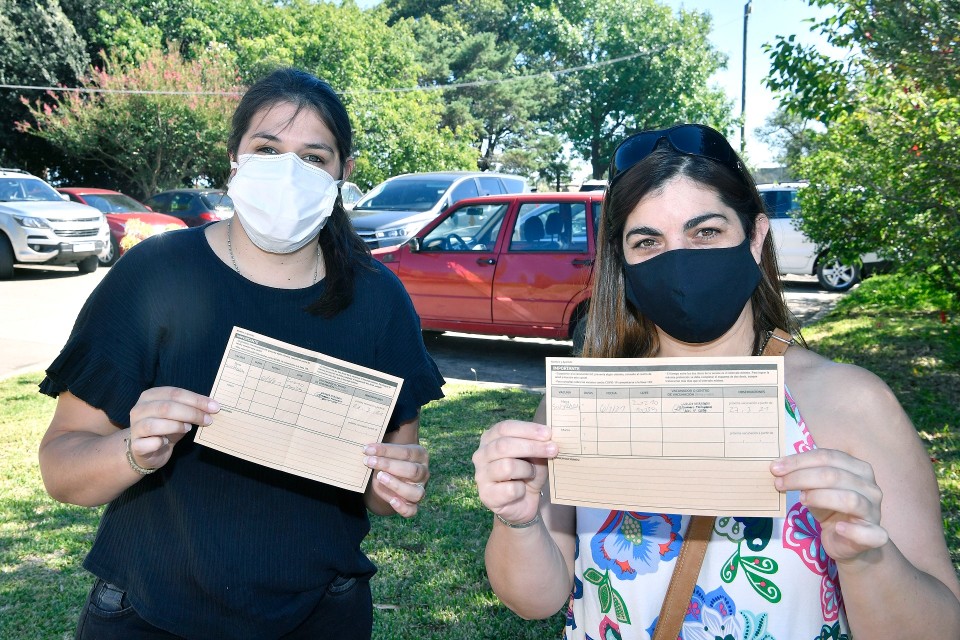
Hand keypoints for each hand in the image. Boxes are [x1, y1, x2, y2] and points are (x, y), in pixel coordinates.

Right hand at [127, 387, 218, 471]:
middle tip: (208, 420)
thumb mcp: (179, 415)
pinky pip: (147, 443)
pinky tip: (166, 442)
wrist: (149, 451)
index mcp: (150, 396)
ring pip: (155, 425)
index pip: (174, 393)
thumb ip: (191, 408)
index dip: (196, 400)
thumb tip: (213, 407)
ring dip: (176, 426)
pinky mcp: (135, 445)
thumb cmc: (166, 428)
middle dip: (191, 413)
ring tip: (188, 429)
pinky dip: (159, 442)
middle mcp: (139, 409)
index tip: (214, 407)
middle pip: (166, 408)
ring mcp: (135, 427)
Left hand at [363, 442, 428, 517]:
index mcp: (420, 455)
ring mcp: (420, 490)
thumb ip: (383, 449)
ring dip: (396, 485)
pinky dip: (402, 507)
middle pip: (412, 470)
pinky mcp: (413, 505)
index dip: (386, 450)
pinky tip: (392, 501)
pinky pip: (412, 510)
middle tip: (369, 461)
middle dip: (389, 465)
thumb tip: (368, 447)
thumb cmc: (389, 461)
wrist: (390, 479)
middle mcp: (423, 472)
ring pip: (415, 492)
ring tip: (379, 477)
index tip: (368, 449)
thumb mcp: (388, 452)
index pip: (405, 452)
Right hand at [473, 420, 557, 524]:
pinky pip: (510, 489)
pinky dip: (522, 490)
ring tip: (532, 474)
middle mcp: (481, 455)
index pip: (504, 428)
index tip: (548, 433)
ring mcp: (481, 475)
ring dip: (527, 470)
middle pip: (504, 445)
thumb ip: (538, 445)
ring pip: (507, 466)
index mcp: (490, 439)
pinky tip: (522, 490)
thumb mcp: (535, 456)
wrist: (523, 502)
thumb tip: (549, 438)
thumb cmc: (528, 473)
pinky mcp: (486, 495)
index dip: (527, 429)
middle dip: (532, 447)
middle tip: (553, 449)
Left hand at [771, 448, 887, 564]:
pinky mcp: (875, 536)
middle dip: (802, 477)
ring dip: (820, 497)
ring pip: (850, 499)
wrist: (848, 543)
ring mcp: (874, 511)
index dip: (800, 461)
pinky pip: (869, 533)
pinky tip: (837, 528)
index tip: (776, 467)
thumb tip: (778, 467)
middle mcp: (870, 487)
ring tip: (801, 500)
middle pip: (835, 475)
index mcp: (858, 469)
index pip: (829, 457)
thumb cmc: (831, 510)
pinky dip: (852, 530)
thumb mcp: (816, 489)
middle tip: (779, 483)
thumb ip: (804, 476)